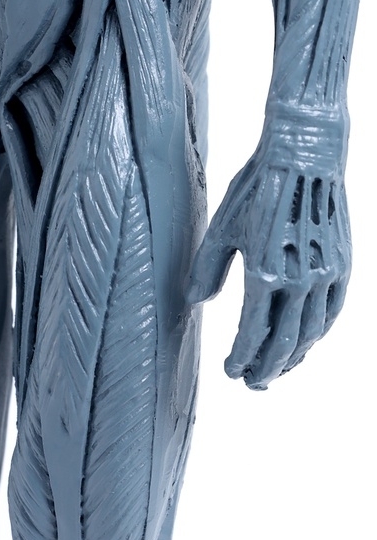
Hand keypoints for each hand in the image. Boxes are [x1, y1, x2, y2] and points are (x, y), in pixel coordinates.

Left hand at [187, 122, 350, 389]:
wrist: (304, 156)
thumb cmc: (256, 190)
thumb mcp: (221, 229)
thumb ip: (206, 270)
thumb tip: (195, 303)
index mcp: (266, 274)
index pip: (252, 333)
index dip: (241, 358)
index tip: (230, 372)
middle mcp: (301, 281)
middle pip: (285, 343)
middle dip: (267, 369)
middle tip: (252, 383)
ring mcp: (327, 275)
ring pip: (311, 334)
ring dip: (293, 357)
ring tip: (276, 369)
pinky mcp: (344, 266)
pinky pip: (331, 313)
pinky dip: (316, 334)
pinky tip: (304, 341)